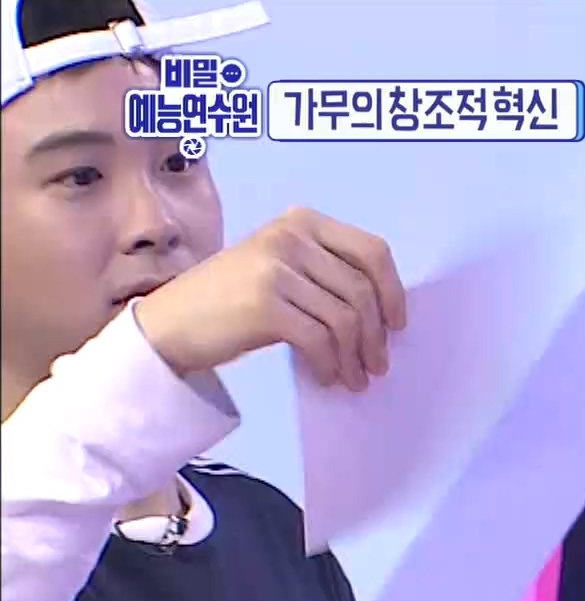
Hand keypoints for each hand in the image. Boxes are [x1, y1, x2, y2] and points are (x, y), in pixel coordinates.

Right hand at [134, 206, 406, 391]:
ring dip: (356, 356)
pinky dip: (330, 363)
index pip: (372, 251)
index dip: (393, 291)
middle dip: (376, 335)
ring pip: (345, 318)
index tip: (397, 324)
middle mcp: (290, 237)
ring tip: (355, 378)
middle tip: (378, 365)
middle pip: (362, 290)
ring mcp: (276, 269)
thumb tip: (385, 308)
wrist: (169, 323)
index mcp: (302, 222)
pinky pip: (320, 339)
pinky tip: (327, 377)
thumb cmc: (230, 300)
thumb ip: (326, 271)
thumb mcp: (281, 267)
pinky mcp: (265, 304)